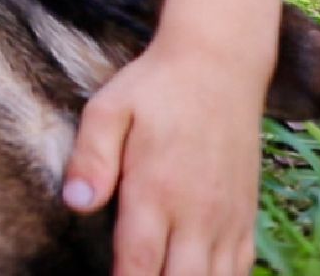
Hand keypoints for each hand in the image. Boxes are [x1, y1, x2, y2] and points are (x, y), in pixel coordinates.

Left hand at [63, 0, 281, 274]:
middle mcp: (197, 213)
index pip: (138, 264)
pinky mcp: (245, 216)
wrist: (220, 64)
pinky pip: (239, 269)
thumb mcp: (109, 109)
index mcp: (156, 190)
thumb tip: (74, 203)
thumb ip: (90, 157)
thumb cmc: (155, 87)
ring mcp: (226, 218)